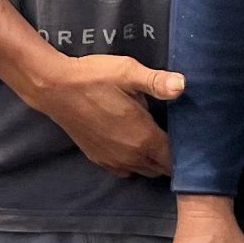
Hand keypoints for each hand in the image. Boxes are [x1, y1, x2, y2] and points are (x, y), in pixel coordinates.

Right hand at [26, 53, 181, 178]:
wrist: (54, 88)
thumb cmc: (93, 78)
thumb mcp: (128, 72)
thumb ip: (157, 82)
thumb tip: (183, 85)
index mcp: (144, 137)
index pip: (175, 158)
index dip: (185, 151)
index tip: (189, 137)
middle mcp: (131, 156)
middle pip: (162, 168)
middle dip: (171, 157)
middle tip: (174, 135)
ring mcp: (113, 160)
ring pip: (144, 170)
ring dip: (152, 160)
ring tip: (155, 140)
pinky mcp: (98, 160)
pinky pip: (126, 170)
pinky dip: (134, 162)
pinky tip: (132, 143)